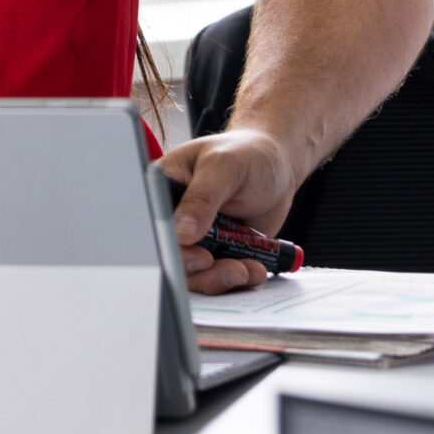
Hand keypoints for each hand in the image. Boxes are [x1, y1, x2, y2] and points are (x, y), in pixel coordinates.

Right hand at [157, 128, 303, 293]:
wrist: (277, 167)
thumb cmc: (247, 153)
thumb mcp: (223, 166)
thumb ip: (202, 197)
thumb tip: (182, 231)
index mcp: (165, 190)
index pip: (156, 223)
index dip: (170, 245)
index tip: (195, 254)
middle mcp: (177, 218)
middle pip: (172, 255)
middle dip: (198, 269)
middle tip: (224, 266)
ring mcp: (199, 238)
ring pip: (196, 273)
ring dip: (220, 278)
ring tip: (246, 270)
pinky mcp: (220, 252)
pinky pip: (221, 276)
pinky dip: (238, 280)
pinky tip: (254, 269)